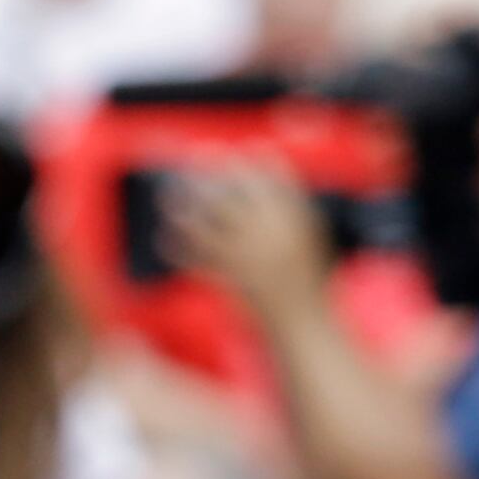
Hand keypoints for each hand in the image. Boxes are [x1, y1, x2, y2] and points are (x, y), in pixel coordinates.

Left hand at [156, 161, 328, 326]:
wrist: (304, 326)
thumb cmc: (310, 282)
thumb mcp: (313, 239)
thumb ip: (293, 210)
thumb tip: (262, 180)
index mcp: (296, 219)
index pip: (269, 178)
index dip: (245, 162)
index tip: (229, 152)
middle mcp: (271, 233)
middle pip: (230, 193)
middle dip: (207, 173)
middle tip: (191, 159)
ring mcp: (249, 257)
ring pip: (206, 223)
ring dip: (184, 207)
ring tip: (169, 196)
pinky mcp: (230, 280)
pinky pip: (196, 257)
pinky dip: (178, 245)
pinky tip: (166, 237)